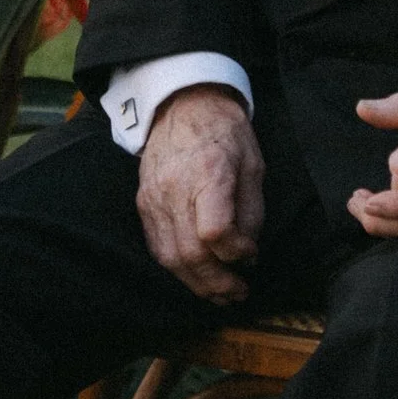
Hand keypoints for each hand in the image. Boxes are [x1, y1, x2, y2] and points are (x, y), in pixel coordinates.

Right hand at [137, 86, 264, 302]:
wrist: (183, 104)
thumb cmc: (225, 133)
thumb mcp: (253, 165)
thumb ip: (251, 212)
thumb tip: (246, 254)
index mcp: (209, 173)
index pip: (215, 230)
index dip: (235, 252)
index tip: (251, 255)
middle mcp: (175, 188)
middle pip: (190, 253)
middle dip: (217, 283)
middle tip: (238, 294)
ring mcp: (154, 198)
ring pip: (170, 257)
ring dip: (196, 284)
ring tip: (219, 294)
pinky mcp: (143, 203)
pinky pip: (156, 247)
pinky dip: (176, 268)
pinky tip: (195, 275)